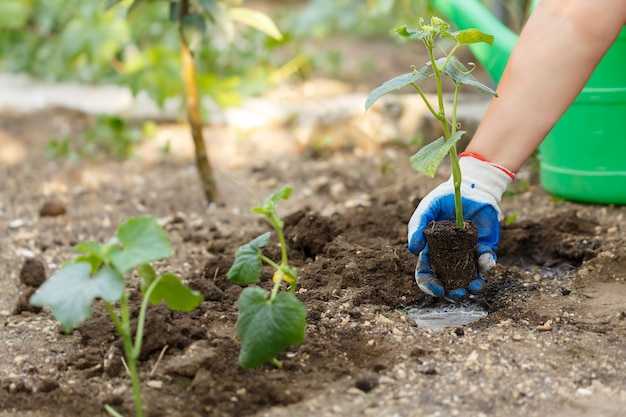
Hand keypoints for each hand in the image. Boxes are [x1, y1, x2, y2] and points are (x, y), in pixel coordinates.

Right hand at [407, 153, 514, 300]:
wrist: (472, 187)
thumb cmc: (445, 199)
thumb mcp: (427, 208)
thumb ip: (416, 226)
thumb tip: (413, 250)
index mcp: (432, 251)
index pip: (427, 273)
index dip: (429, 284)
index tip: (436, 288)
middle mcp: (450, 257)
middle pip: (449, 282)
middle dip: (453, 292)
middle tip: (459, 294)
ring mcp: (468, 254)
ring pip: (470, 278)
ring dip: (473, 285)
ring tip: (476, 286)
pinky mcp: (486, 248)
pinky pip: (487, 262)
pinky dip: (487, 263)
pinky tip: (485, 257)